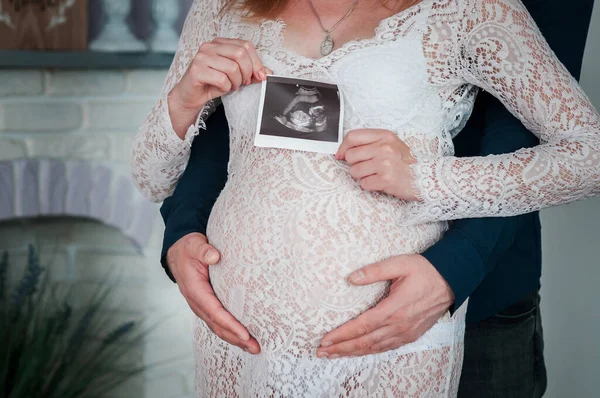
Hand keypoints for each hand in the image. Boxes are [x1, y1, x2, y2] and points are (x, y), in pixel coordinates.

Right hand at [167, 232, 260, 353]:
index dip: (229, 324)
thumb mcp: (194, 245)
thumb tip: (214, 256)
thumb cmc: (188, 249)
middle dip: (236, 338)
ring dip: (234, 339)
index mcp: (194, 289)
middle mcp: (196, 302)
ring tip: (253, 348)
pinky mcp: (206, 305)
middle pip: (217, 325)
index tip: (245, 333)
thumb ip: (203, 250)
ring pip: (217, 327)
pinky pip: (218, 322)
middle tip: (255, 347)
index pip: (214, 311)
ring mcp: (201, 305)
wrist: (178, 252)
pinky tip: (242, 338)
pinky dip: (230, 331)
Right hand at [169, 38, 271, 112]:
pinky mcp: (196, 70)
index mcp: (220, 43)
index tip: (260, 76)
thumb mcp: (235, 76)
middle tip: (244, 82)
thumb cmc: (212, 84)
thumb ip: (250, 72)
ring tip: (231, 86)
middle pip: (240, 54)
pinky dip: (226, 87)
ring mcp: (201, 57)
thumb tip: (268, 73)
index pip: (246, 45)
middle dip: (247, 72)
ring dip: (236, 82)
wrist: (190, 96)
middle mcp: (209, 46)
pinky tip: (222, 89)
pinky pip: (221, 79)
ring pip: (232, 67)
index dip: (257, 62)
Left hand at [316, 254, 453, 357]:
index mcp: (394, 309)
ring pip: (374, 348)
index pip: (362, 326)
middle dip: (341, 348)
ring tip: (334, 354)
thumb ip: (374, 271)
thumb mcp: (399, 263)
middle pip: (364, 342)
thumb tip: (350, 278)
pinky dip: (369, 351)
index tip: (325, 339)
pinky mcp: (411, 335)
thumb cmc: (424, 270)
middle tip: (321, 352)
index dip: (342, 335)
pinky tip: (358, 351)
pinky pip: (386, 348)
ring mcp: (406, 333)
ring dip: (352, 352)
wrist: (451, 280)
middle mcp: (399, 325)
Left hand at [335, 129, 418, 200]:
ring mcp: (384, 164)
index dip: (343, 147)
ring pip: (354, 171)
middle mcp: (384, 148)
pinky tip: (380, 182)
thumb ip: (371, 143)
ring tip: (375, 175)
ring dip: (362, 176)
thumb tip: (344, 151)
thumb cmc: (406, 162)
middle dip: (354, 164)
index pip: (353, 136)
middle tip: (367, 167)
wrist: (427, 177)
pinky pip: (364, 184)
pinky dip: (369, 185)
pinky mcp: (385, 180)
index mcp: (385, 136)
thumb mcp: (391, 144)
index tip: (340, 155)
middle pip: (351, 156)